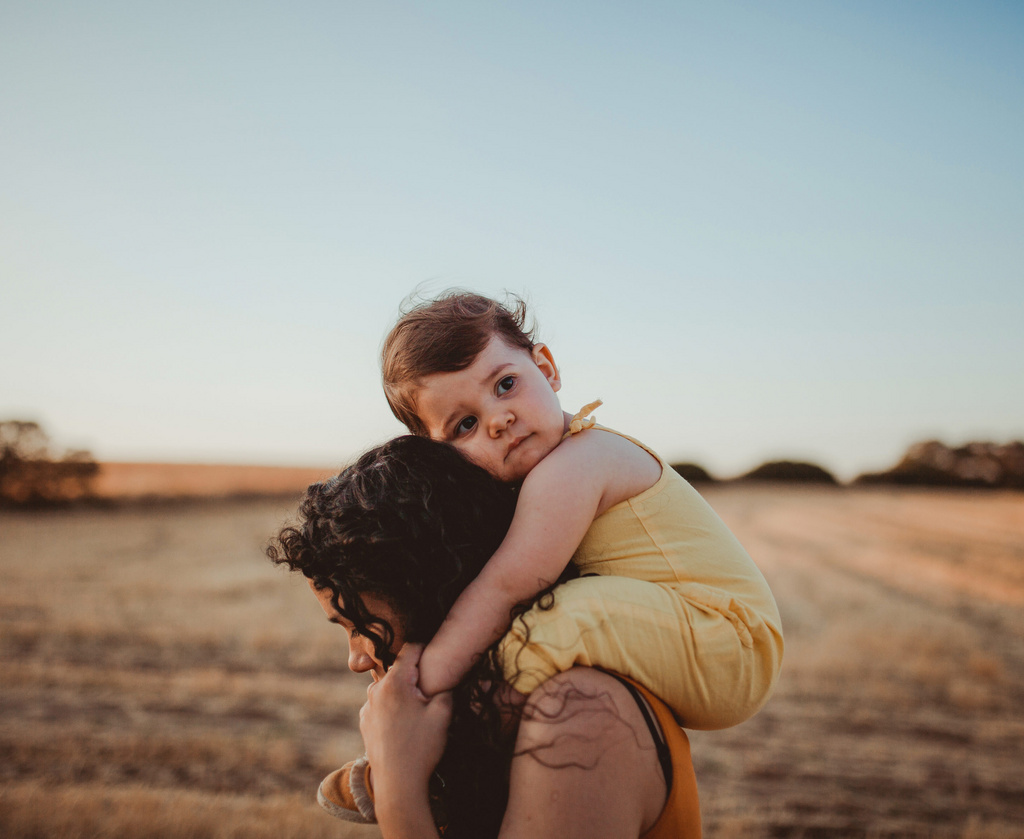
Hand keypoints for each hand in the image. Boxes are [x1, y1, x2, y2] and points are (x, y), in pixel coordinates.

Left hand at [359, 643, 453, 794]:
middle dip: (415, 675)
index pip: (411, 649)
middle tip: (430, 689)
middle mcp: (376, 690)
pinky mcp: (365, 721)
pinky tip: (405, 726)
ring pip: (389, 688)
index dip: (426, 649)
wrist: (398, 784)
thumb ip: (445, 687)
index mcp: (395, 682)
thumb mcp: (443, 713)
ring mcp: (368, 706)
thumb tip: (446, 676)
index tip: (437, 654)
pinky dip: (393, 708)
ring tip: (418, 711)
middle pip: (398, 669)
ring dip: (402, 692)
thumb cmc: (422, 747)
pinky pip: (381, 705)